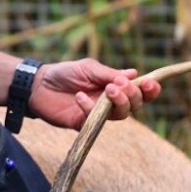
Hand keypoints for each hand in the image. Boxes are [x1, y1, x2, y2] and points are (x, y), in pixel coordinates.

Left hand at [29, 58, 160, 130]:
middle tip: (120, 85)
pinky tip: (79, 96)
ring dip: (118, 102)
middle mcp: (110, 102)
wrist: (39, 84)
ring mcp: (99, 114)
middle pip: (134, 106)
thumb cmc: (65, 74)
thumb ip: (110, 73)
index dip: (150, 90)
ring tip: (108, 90)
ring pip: (120, 115)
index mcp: (115, 86)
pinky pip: (95, 119)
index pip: (139, 92)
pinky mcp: (85, 124)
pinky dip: (89, 107)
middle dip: (132, 96)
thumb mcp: (89, 68)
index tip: (151, 83)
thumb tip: (134, 74)